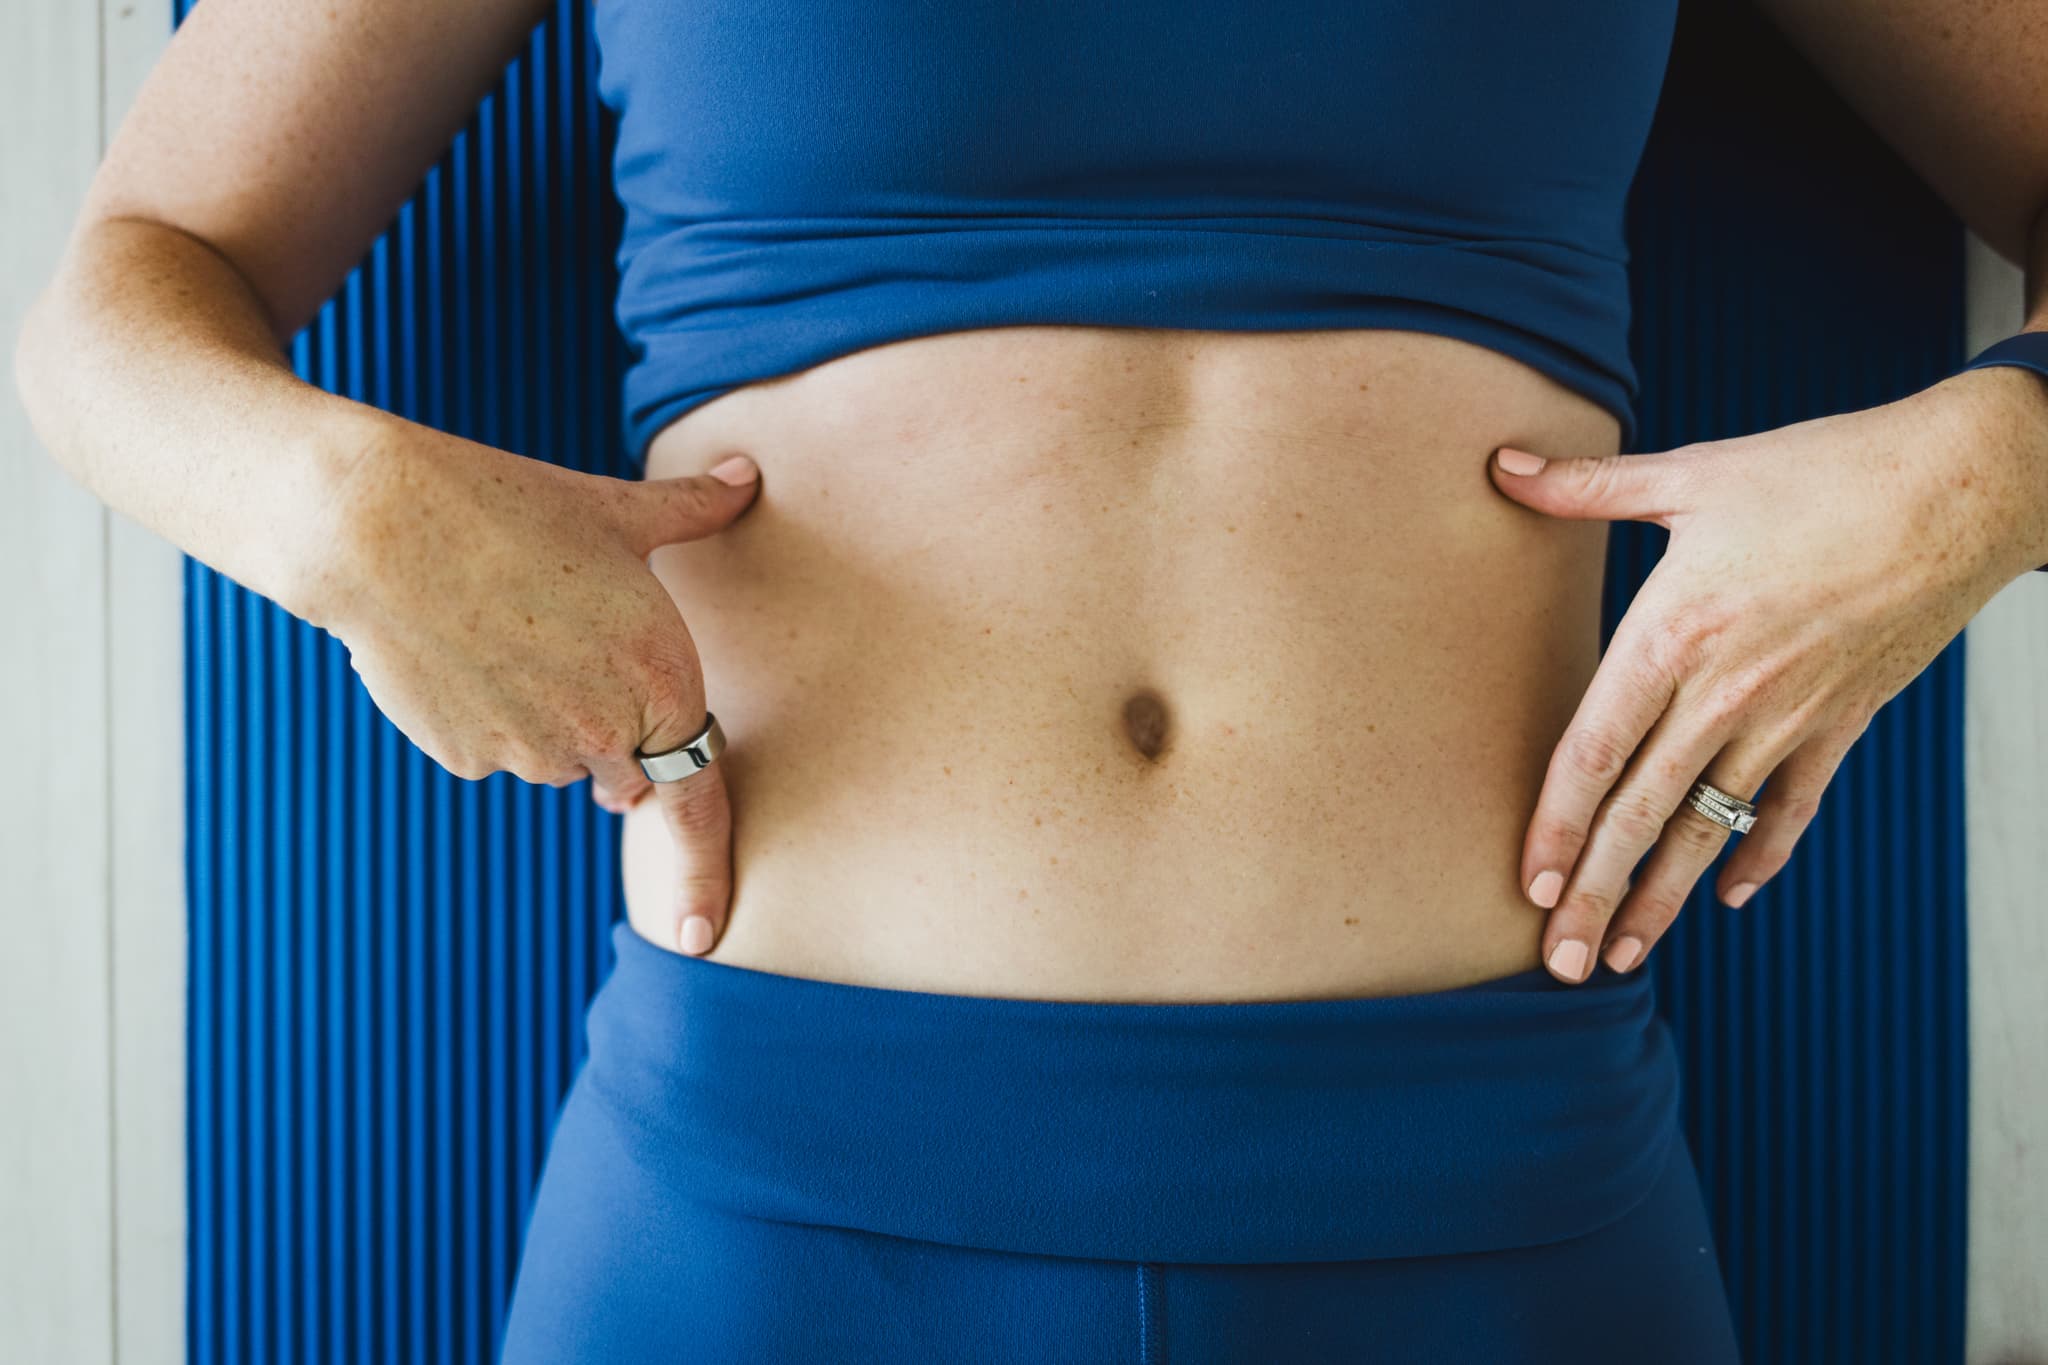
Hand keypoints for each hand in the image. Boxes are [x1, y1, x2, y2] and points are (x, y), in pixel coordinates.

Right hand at [314, 420, 761, 954]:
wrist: (381, 525)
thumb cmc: (510, 507)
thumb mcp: (614, 509)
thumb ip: (693, 509)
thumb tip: (748, 474)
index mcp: (665, 682)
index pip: (697, 801)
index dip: (703, 874)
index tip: (704, 935)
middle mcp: (607, 732)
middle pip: (623, 774)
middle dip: (610, 738)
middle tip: (569, 655)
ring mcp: (531, 753)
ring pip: (552, 761)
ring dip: (543, 719)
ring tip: (504, 630)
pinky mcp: (464, 756)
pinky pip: (489, 752)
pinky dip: (481, 716)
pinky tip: (457, 650)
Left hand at [1487, 367, 2047, 982]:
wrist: (1963, 487)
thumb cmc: (1822, 471)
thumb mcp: (1694, 473)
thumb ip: (1588, 485)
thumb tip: (1500, 464)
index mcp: (1673, 634)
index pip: (1595, 752)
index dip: (1555, 824)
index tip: (1527, 886)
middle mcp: (1726, 692)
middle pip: (1642, 812)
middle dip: (1593, 894)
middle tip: (1554, 964)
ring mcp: (1790, 715)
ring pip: (1711, 826)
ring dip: (1664, 897)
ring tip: (1621, 957)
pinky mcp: (1843, 720)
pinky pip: (1793, 805)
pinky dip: (1763, 853)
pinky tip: (1734, 897)